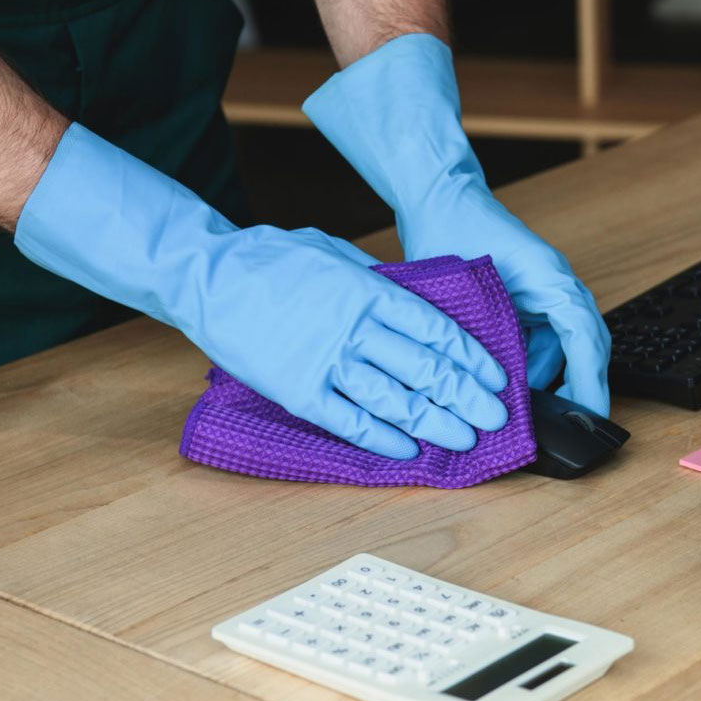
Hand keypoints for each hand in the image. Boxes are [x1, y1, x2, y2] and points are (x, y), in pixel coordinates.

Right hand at [15, 124, 507, 458]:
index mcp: (369, 290)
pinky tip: (409, 451)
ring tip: (467, 439)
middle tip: (497, 418)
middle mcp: (355, 328)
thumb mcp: (332, 250)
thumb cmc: (268, 257)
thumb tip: (414, 298)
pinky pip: (348, 420)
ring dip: (436, 422)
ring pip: (396, 400)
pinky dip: (382, 438)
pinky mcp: (297, 389)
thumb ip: (375, 277)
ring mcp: (326, 361)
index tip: (495, 377)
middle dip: (467, 397)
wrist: (204, 273)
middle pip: (426, 369)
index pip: (437, 330)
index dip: (471, 358)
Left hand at [397, 179, 609, 414]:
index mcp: (554, 281)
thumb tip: (500, 389)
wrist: (440, 198)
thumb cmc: (451, 230)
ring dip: (546, 380)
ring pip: (564, 351)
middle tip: (564, 431)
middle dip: (577, 392)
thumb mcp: (468, 289)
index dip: (589, 385)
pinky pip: (544, 343)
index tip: (588, 419)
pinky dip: (530, 366)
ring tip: (523, 411)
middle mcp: (560, 289)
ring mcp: (549, 296)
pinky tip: (506, 385)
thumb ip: (489, 336)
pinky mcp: (532, 303)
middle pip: (587, 351)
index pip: (586, 341)